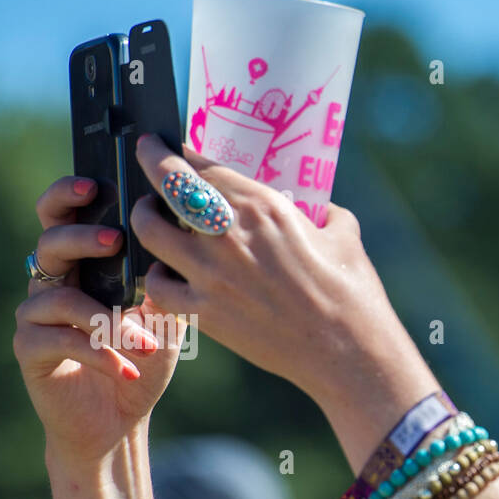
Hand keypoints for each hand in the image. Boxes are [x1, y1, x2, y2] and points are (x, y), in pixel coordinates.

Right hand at [14, 176, 181, 469]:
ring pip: (61, 299)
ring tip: (146, 343)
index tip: (94, 184)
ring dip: (109, 320)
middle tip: (113, 240)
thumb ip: (168, 282)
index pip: (64, 217)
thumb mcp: (166, 318)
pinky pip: (60, 340)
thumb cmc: (142, 359)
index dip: (69, 196)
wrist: (120, 418)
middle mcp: (53, 283)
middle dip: (80, 237)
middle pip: (50, 243)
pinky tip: (127, 369)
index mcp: (82, 266)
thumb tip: (185, 241)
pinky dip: (99, 354)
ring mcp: (36, 316)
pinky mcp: (30, 349)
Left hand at [128, 135, 420, 410]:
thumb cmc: (353, 295)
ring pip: (148, 231)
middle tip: (148, 159)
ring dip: (145, 218)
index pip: (202, 164)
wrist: (348, 353)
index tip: (170, 145)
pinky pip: (158, 287)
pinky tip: (167, 274)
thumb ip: (324, 213)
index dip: (178, 149)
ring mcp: (210, 274)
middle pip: (165, 184)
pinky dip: (157, 276)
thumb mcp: (345, 235)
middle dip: (150, 163)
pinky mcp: (205, 313)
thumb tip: (319, 209)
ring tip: (152, 216)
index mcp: (262, 206)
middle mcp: (227, 233)